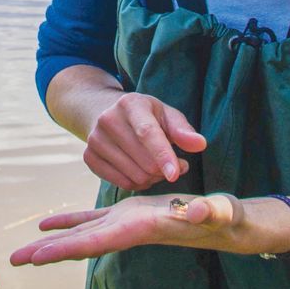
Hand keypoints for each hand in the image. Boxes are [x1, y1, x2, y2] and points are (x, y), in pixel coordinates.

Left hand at [9, 193, 246, 265]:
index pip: (97, 242)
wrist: (231, 225)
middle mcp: (127, 232)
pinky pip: (92, 218)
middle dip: (48, 252)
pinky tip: (47, 222)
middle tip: (12, 261)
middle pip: (80, 244)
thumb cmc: (227, 219)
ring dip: (51, 240)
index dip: (67, 248)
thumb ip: (209, 211)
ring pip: (81, 233)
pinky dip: (69, 220)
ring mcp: (126, 225)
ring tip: (21, 250)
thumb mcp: (220, 211)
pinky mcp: (128, 215)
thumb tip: (195, 210)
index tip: (37, 257)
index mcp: (140, 230)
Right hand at [81, 92, 208, 189]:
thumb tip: (200, 144)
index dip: (163, 155)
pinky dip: (137, 183)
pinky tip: (141, 171)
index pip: (148, 133)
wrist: (104, 112)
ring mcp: (95, 139)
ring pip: (135, 176)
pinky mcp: (89, 157)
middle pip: (144, 161)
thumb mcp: (165, 115)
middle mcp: (108, 120)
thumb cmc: (144, 116)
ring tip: (157, 167)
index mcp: (130, 104)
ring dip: (152, 179)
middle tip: (174, 165)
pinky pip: (121, 183)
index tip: (175, 173)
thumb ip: (183, 130)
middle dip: (164, 170)